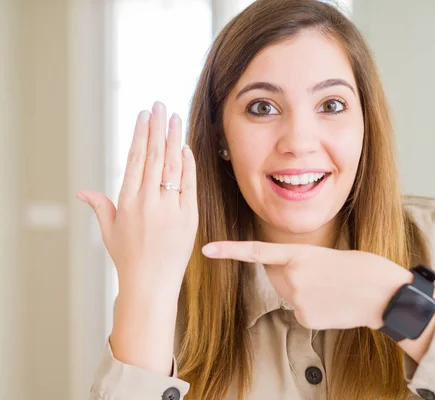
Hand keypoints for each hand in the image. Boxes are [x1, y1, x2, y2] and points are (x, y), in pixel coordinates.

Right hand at [76, 102, 198, 293]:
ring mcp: (170, 208)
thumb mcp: (109, 231)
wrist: (151, 284)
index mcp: (127, 201)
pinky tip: (186, 147)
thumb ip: (99, 206)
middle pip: (154, 156)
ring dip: (175, 139)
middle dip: (158, 128)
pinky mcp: (189, 217)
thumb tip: (81, 191)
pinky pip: (189, 185)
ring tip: (176, 118)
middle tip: (160, 105)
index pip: (134, 160)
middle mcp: (148, 201)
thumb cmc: (128, 258)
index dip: (139, 135)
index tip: (143, 116)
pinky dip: (188, 165)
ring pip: (172, 166)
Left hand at [202, 240, 410, 329]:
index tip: (207, 249)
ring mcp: (298, 300)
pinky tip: (333, 304)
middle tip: (319, 274)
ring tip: (331, 289)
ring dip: (303, 292)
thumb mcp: (327, 255)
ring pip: (289, 295)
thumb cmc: (362, 268)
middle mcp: (293, 277)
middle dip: (288, 273)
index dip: (230, 250)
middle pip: (276, 276)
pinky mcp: (306, 319)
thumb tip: (287, 280)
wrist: (384, 293)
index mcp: (300, 254)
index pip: (257, 252)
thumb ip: (301, 264)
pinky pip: (301, 312)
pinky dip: (314, 309)